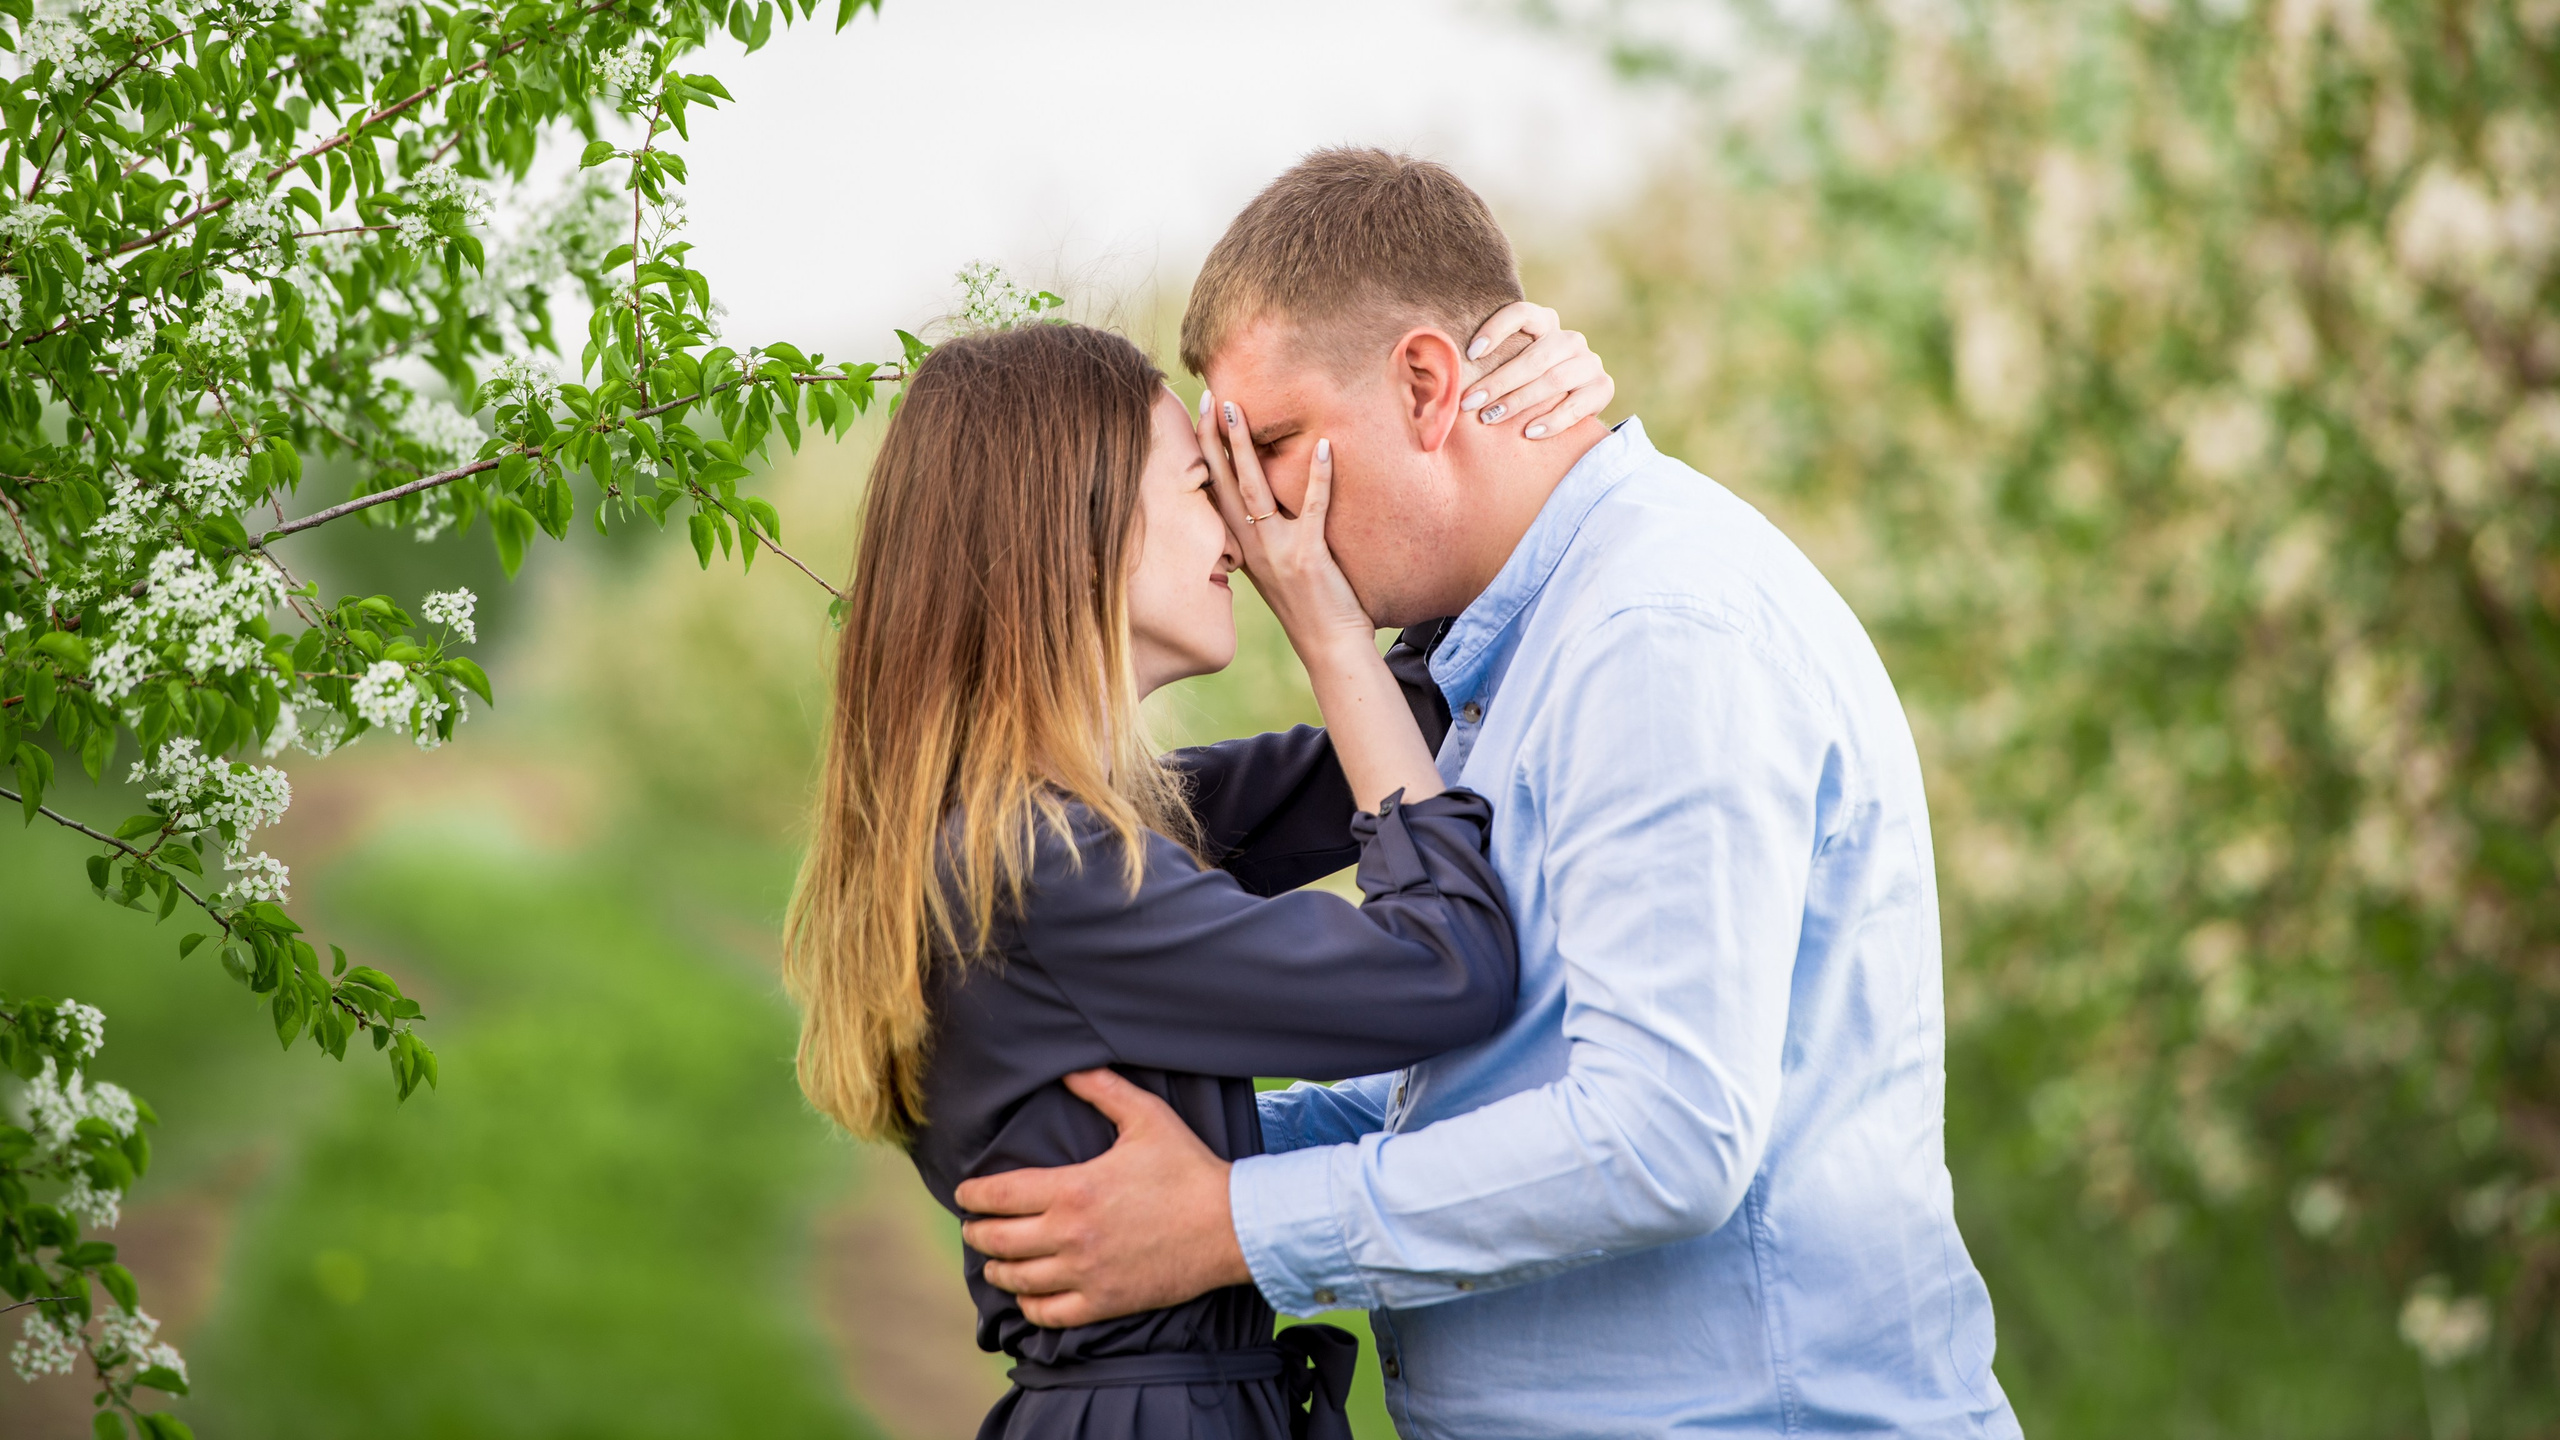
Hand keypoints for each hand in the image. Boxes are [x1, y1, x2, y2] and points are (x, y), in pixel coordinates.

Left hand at [954, 1068, 1252, 1328]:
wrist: (1229, 1226)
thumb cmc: (1188, 1168)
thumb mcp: (1147, 1117)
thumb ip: (1102, 1088)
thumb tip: (1067, 1068)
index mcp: (1072, 1189)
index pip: (998, 1196)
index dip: (972, 1196)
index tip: (964, 1194)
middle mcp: (1069, 1235)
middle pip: (998, 1240)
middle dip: (977, 1232)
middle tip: (973, 1226)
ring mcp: (1085, 1273)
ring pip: (1016, 1279)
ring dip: (998, 1269)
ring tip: (995, 1260)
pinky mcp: (1104, 1302)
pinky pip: (1048, 1314)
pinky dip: (1029, 1305)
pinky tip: (1028, 1293)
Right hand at [1197, 394, 1373, 660]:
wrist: (1330, 648)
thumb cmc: (1312, 606)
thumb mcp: (1279, 566)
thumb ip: (1270, 535)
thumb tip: (1270, 501)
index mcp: (1243, 546)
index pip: (1216, 491)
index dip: (1207, 452)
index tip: (1203, 415)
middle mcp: (1252, 546)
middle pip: (1225, 483)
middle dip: (1215, 438)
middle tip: (1212, 397)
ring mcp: (1277, 551)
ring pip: (1253, 490)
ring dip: (1244, 447)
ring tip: (1239, 410)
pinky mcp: (1308, 557)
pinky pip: (1313, 509)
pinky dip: (1317, 477)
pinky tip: (1322, 446)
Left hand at [1458, 300, 1615, 439]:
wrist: (1573, 404)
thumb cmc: (1526, 384)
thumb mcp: (1512, 366)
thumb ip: (1492, 361)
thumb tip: (1444, 372)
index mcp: (1546, 323)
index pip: (1521, 314)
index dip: (1496, 329)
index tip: (1471, 353)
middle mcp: (1570, 339)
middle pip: (1535, 357)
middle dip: (1499, 381)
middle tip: (1470, 402)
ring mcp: (1589, 363)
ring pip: (1554, 380)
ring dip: (1519, 401)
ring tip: (1491, 417)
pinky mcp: (1603, 388)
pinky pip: (1577, 405)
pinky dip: (1552, 420)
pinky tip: (1529, 432)